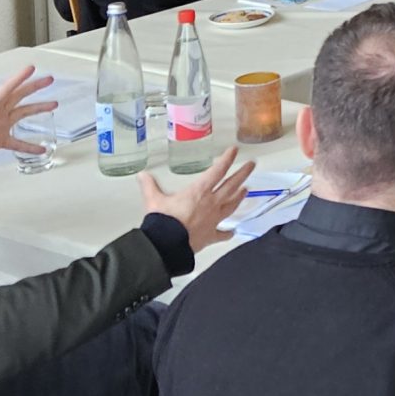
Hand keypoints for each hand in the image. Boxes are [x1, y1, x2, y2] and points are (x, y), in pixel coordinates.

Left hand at [0, 67, 58, 159]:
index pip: (6, 89)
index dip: (19, 78)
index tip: (30, 69)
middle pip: (20, 95)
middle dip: (34, 87)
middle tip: (48, 79)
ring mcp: (1, 125)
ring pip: (24, 113)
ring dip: (39, 108)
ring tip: (53, 104)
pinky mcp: (1, 139)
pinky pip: (18, 142)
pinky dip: (29, 146)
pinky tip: (40, 148)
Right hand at [137, 150, 255, 253]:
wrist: (166, 245)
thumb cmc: (163, 221)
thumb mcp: (154, 200)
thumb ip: (149, 186)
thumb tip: (142, 175)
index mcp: (199, 191)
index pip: (217, 171)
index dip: (227, 159)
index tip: (234, 150)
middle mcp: (211, 203)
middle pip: (231, 185)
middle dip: (242, 173)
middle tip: (252, 165)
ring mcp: (213, 220)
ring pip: (231, 205)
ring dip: (239, 197)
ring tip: (247, 190)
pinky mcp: (211, 235)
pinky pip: (222, 234)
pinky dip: (228, 233)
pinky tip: (232, 232)